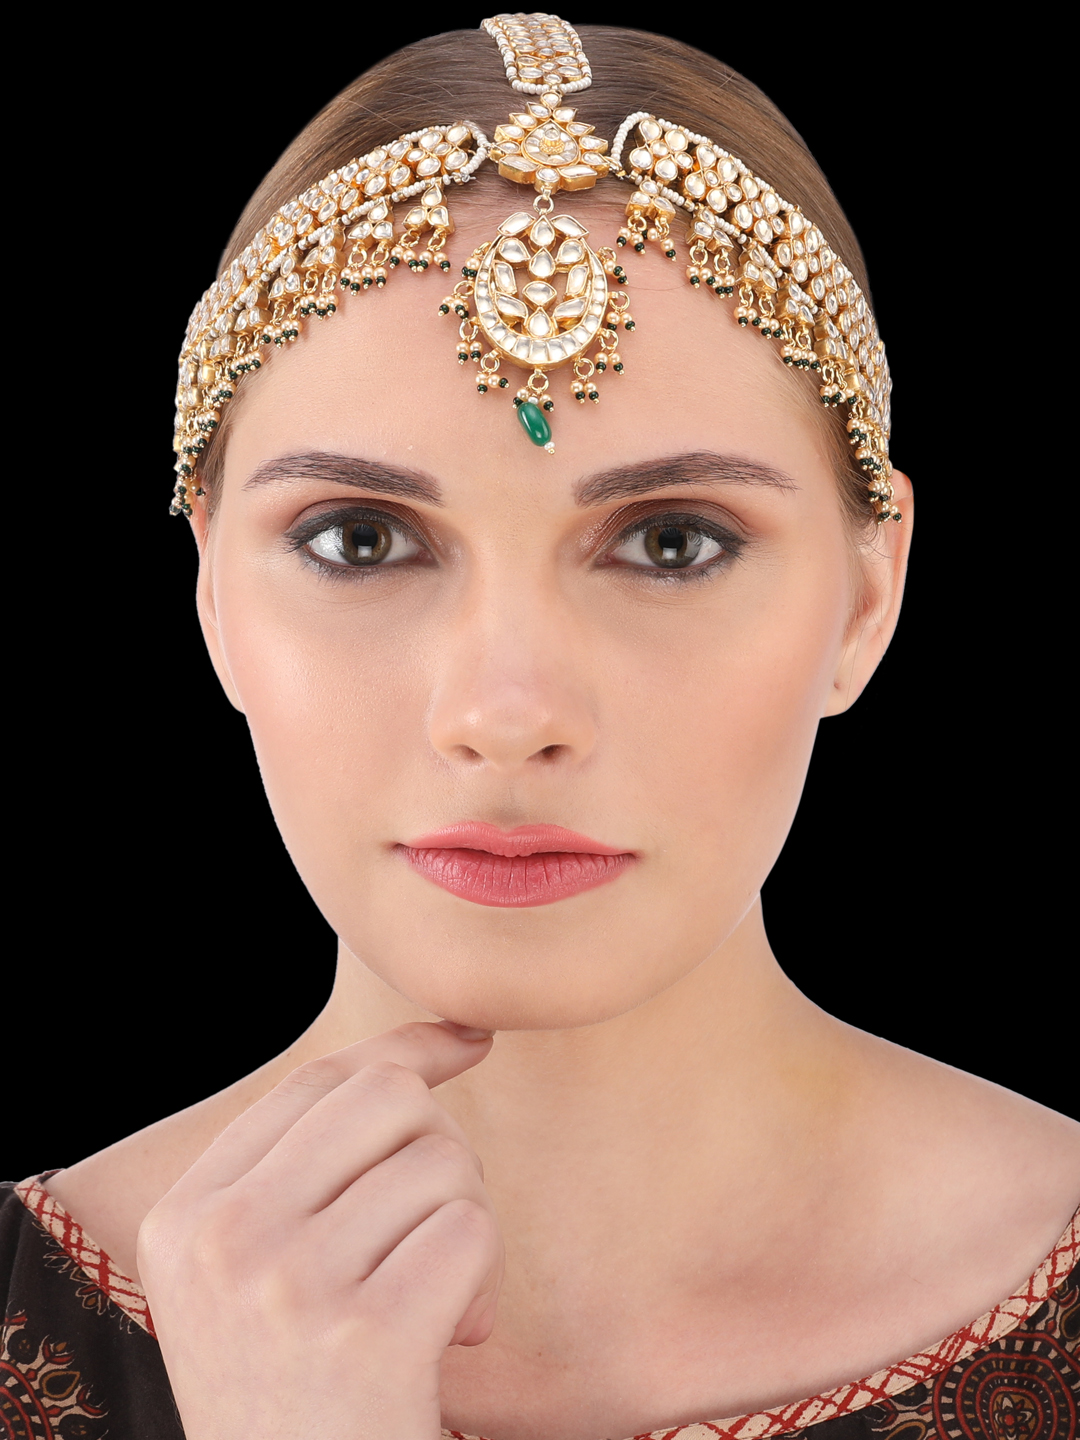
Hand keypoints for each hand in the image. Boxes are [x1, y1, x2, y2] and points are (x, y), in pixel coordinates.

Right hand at [137, 1021, 500, 1439]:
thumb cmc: (304, 1390)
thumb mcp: (267, 1273)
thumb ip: (321, 1161)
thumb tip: (450, 1035)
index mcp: (187, 1211)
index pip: (317, 1080)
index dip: (407, 1049)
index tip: (469, 1041)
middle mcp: (222, 1236)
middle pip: (386, 1100)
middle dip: (443, 1148)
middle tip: (440, 1229)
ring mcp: (285, 1284)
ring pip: (440, 1166)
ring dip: (469, 1229)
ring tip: (440, 1305)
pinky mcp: (362, 1336)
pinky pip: (467, 1234)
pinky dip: (484, 1284)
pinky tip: (454, 1344)